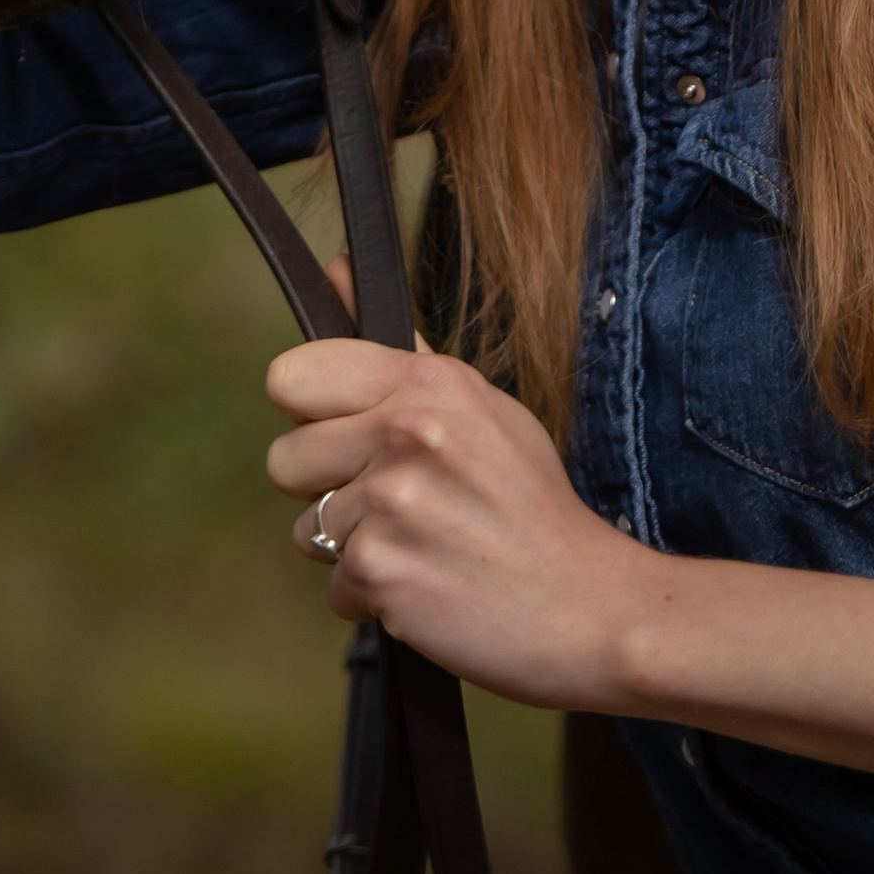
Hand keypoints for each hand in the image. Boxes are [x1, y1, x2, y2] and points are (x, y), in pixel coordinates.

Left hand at [265, 325, 646, 712]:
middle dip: (327, 490)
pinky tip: (428, 587)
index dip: (312, 415)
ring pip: (310, 529)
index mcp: (429, 382)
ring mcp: (392, 502)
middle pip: (285, 459)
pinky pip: (335, 588)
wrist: (588, 605)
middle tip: (393, 504)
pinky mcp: (380, 571)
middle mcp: (406, 430)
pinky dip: (374, 599)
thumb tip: (336, 267)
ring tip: (423, 547)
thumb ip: (404, 350)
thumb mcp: (483, 409)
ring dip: (356, 549)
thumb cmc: (531, 506)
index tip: (346, 437)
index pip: (294, 376)